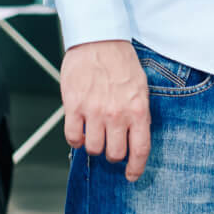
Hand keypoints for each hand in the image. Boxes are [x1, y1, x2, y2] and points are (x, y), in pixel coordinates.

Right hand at [60, 39, 150, 181]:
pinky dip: (76, 139)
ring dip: (94, 146)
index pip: (140, 149)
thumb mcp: (140, 87)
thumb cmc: (121, 61)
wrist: (99, 39)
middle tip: (111, 146)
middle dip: (113, 155)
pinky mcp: (74, 106)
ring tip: (95, 133)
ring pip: (93, 148)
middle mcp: (117, 114)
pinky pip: (73, 136)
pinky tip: (80, 130)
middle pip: (114, 153)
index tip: (131, 175)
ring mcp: (94, 111)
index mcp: (138, 109)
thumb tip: (134, 136)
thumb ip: (138, 113)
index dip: (136, 167)